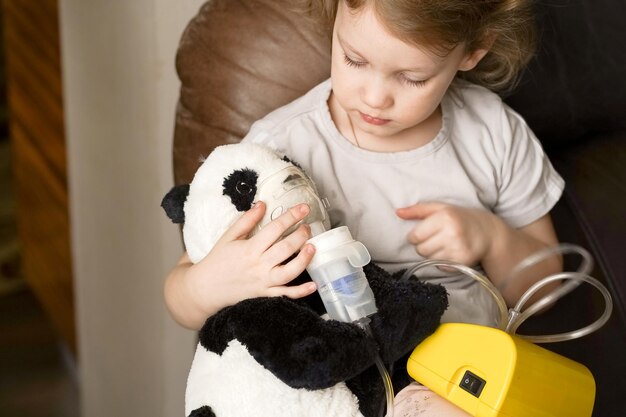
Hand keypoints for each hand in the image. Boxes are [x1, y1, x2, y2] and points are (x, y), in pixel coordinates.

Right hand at [185, 201, 316, 319]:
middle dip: (301, 235)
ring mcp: (263, 282)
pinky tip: (313, 285)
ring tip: (312, 247)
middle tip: (308, 227)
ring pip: (289, 272)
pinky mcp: (264, 294)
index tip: (304, 208)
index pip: (275, 229)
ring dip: (304, 259)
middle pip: (286, 248)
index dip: (291, 217)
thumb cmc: (217, 261)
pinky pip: (285, 294)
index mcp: (250, 248)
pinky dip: (300, 292)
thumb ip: (246, 220)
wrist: (204, 289)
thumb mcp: (228, 237)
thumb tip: (262, 204)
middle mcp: (258, 265)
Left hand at [396, 202, 496, 266]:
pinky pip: (441, 266)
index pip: (415, 236)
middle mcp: (452, 233)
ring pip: (429, 259)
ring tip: (445, 245)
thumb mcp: (440, 208)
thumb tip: (397, 212)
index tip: (423, 233)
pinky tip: (452, 252)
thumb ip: (417, 210)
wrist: (488, 232)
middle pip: (420, 250)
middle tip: (436, 239)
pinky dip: (443, 261)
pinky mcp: (463, 261)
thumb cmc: (460, 218)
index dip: (415, 236)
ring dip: (433, 254)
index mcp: (444, 217)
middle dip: (424, 245)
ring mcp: (458, 249)